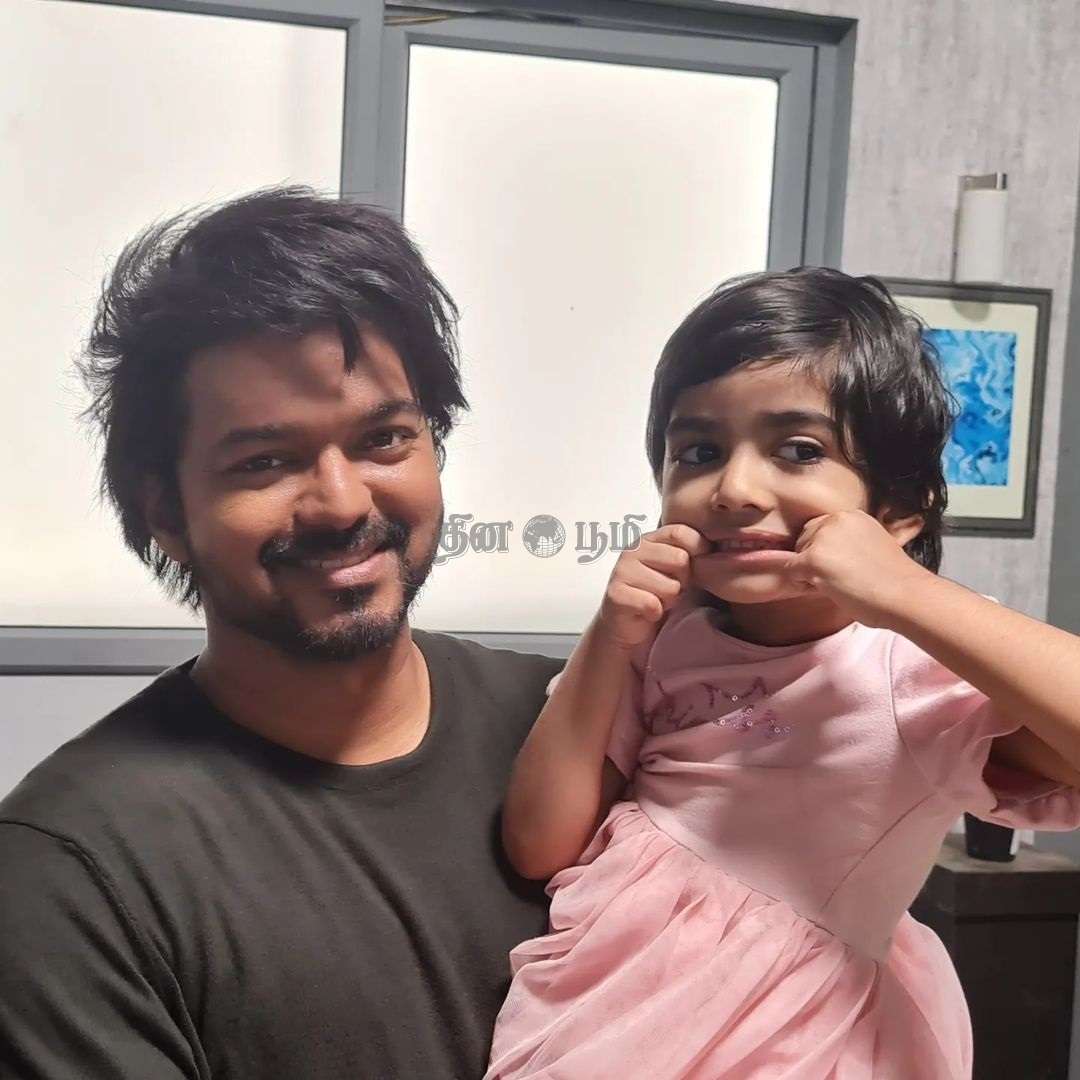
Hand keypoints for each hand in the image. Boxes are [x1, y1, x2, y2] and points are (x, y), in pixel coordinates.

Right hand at [597, 524, 710, 648]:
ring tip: (657, 600)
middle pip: (680, 559)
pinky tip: (647, 612)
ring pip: (670, 586)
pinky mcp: (616, 594)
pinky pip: (653, 604)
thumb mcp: (677, 570)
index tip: (693, 569)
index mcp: (649, 539)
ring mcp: (621, 570)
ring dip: (669, 600)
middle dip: (682, 581)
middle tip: (669, 589)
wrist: (628, 627)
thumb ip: (691, 554)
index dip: (696, 551)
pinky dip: (655, 613)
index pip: (682, 532)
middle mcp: (633, 550)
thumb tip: (723, 548)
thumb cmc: (657, 595)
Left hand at [783, 510, 933, 627]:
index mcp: (852, 516)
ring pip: (797, 556)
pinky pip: (787, 568)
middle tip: (836, 579)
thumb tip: (832, 557)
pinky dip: (791, 577)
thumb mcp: (874, 546)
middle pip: (804, 539)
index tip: (836, 566)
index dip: (821, 550)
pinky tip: (801, 581)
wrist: (905, 594)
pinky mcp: (813, 559)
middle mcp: (835, 520)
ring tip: (835, 586)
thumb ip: (851, 544)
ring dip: (807, 573)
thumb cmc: (895, 580)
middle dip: (812, 559)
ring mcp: (823, 539)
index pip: (820, 529)